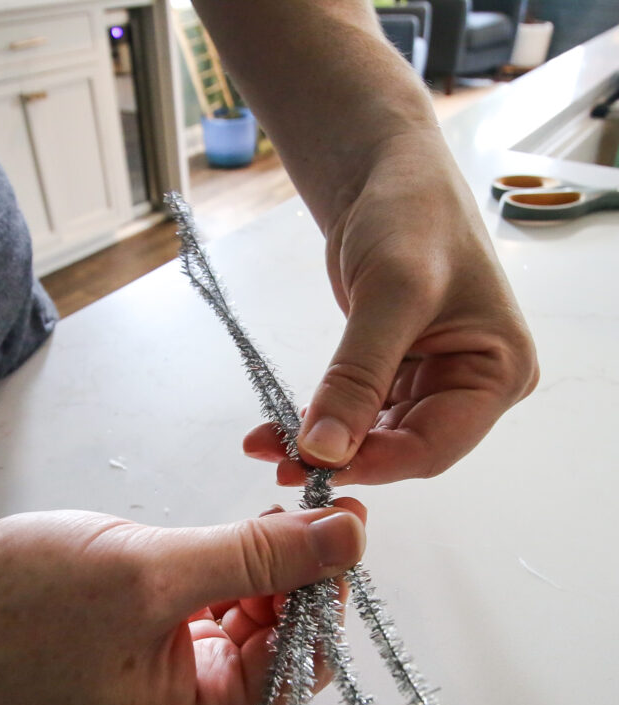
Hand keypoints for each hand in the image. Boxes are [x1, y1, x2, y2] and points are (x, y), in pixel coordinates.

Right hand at [0, 503, 365, 704]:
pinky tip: (234, 532)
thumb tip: (348, 537)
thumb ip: (259, 555)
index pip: (296, 664)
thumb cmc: (21, 604)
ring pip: (248, 620)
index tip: (343, 525)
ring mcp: (162, 678)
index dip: (327, 593)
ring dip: (265, 567)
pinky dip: (228, 569)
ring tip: (271, 512)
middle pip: (279, 643)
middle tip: (314, 507)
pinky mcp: (141, 642)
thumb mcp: (154, 571)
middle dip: (298, 576)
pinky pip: (209, 608)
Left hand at [243, 130, 538, 485]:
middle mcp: (470, 383)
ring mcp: (430, 379)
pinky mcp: (392, 371)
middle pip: (402, 447)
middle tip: (282, 464)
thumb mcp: (391, 293)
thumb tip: (325, 449)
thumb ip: (358, 376)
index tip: (317, 467)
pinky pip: (355, 411)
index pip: (435, 445)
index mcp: (499, 371)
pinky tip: (279, 427)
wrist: (383, 174)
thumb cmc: (411, 215)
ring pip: (373, 436)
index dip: (375, 464)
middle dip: (342, 457)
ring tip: (268, 447)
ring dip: (322, 445)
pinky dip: (318, 420)